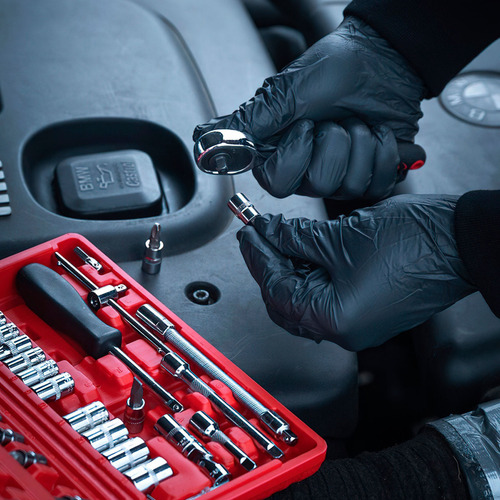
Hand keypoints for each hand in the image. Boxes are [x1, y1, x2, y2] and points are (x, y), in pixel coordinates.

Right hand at [194, 17, 426, 199]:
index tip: (306, 125)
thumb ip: (247, 123)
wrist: (382, 59)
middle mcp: (307, 169)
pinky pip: (378, 184)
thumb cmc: (334, 69)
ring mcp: (340, 175)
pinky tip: (378, 133)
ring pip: (350, 186)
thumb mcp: (285, 92)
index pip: (277, 183)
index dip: (296, 156)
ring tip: (357, 122)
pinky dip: (384, 152)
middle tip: (335, 120)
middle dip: (334, 144)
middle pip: (318, 186)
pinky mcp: (369, 175)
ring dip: (361, 144)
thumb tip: (203, 141)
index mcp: (281, 152)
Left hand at [237, 195, 474, 350]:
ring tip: (279, 235)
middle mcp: (344, 330)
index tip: (249, 234)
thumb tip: (271, 232)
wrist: (459, 240)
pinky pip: (326, 294)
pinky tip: (303, 247)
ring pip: (306, 296)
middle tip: (258, 235)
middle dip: (270, 263)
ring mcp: (356, 321)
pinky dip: (311, 271)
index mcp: (334, 320)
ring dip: (291, 265)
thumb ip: (296, 238)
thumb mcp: (340, 237)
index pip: (277, 290)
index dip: (258, 258)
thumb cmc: (413, 242)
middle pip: (287, 299)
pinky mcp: (366, 308)